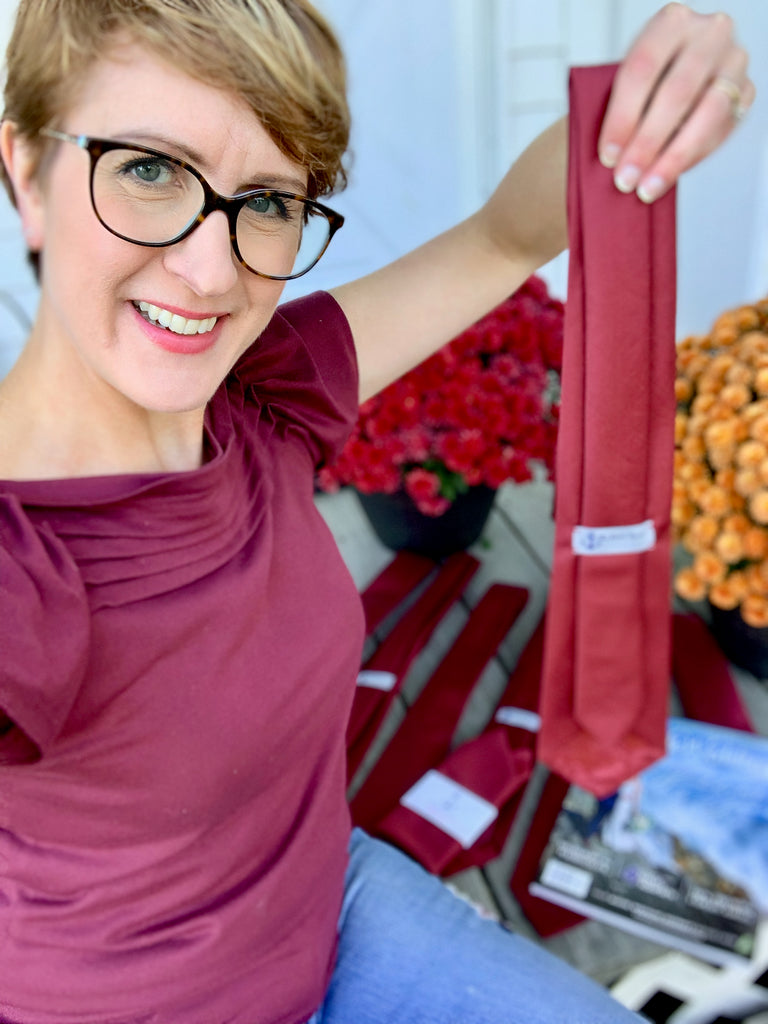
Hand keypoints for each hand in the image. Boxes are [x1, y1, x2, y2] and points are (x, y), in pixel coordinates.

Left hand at [598, 3, 753, 202]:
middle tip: (625, 178)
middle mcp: (709, 33)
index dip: (623, 117)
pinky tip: (668, 175)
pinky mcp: (746, 90)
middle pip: (677, 92)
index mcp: (670, 21)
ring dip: (673, 157)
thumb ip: (619, 108)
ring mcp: (733, 60)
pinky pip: (721, 130)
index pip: (642, 68)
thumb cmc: (647, 80)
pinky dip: (692, 158)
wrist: (679, 73)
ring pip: (708, 113)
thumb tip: (612, 156)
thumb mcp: (626, 80)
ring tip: (647, 187)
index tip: (608, 156)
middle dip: (647, 143)